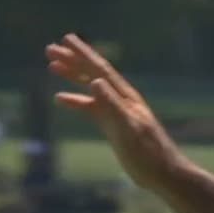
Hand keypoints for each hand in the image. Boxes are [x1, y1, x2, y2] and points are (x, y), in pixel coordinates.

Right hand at [46, 34, 181, 190]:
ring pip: (90, 87)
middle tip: (50, 48)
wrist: (163, 174)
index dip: (83, 53)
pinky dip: (75, 101)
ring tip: (52, 65)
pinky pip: (90, 107)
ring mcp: (117, 112)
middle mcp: (121, 99)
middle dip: (73, 59)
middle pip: (93, 73)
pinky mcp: (113, 125)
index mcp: (125, 97)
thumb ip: (112, 105)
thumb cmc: (148, 154)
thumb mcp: (128, 129)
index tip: (65, 38)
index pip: (100, 69)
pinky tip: (61, 99)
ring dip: (72, 75)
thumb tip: (95, 80)